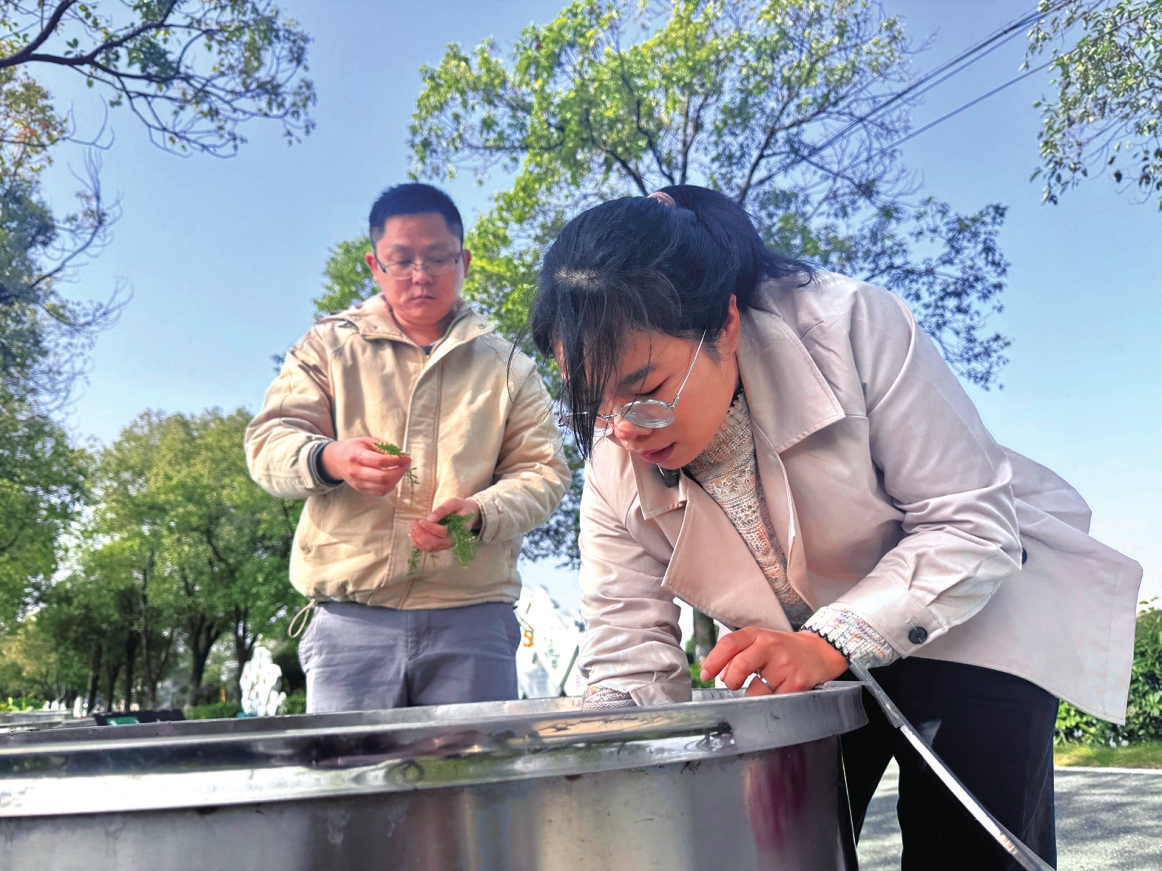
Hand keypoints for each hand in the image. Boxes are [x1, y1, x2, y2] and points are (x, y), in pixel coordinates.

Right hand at [321, 438, 413, 496]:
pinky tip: (394, 478)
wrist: (336, 460)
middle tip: (407, 465)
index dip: (396, 461)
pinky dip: (390, 486)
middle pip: (382, 477)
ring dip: (397, 479)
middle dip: (399, 471)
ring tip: (401, 470)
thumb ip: (384, 447)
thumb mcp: (367, 441)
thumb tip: (401, 455)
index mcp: (357, 456)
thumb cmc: (354, 448)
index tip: (406, 458)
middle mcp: (356, 472)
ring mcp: (358, 483)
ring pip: (382, 487)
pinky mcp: (361, 490)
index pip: (379, 461)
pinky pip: (379, 492)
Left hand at [408, 497, 480, 552]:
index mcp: (459, 530)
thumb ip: (443, 509)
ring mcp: (446, 545)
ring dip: (417, 538)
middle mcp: (453, 541)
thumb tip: (430, 518)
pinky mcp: (440, 546)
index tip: (420, 520)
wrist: (468, 514)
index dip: (430, 527)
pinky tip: (413, 534)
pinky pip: (428, 548)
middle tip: (413, 523)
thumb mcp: (454, 502)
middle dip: (420, 533)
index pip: (442, 532)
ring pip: (429, 547)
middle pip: (433, 542)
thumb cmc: (461, 507)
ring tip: (412, 526)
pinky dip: (418, 543)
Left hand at [700, 627, 848, 695]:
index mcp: (757, 635)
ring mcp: (785, 665)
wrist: (819, 651)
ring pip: (755, 690)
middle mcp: (770, 646)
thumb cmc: (783, 649)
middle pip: (739, 666)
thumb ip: (738, 654)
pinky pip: (773, 700)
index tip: (705, 674)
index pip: (729, 644)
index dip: (713, 661)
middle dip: (731, 681)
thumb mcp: (759, 642)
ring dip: (751, 694)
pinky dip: (769, 700)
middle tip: (733, 684)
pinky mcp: (797, 682)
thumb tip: (719, 675)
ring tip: (761, 686)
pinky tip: (776, 691)